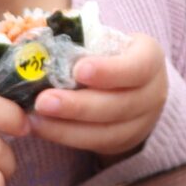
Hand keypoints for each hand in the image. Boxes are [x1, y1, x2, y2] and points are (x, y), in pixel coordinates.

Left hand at [29, 29, 167, 157]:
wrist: (130, 83)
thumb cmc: (107, 53)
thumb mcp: (102, 41)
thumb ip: (77, 42)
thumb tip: (32, 43)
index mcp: (150, 58)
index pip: (138, 67)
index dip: (110, 71)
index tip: (79, 71)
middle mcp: (153, 92)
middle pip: (119, 105)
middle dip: (78, 105)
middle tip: (43, 101)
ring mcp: (143, 121)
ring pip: (107, 131)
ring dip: (67, 127)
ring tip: (35, 119)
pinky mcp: (125, 141)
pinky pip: (96, 144)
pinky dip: (66, 137)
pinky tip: (41, 128)